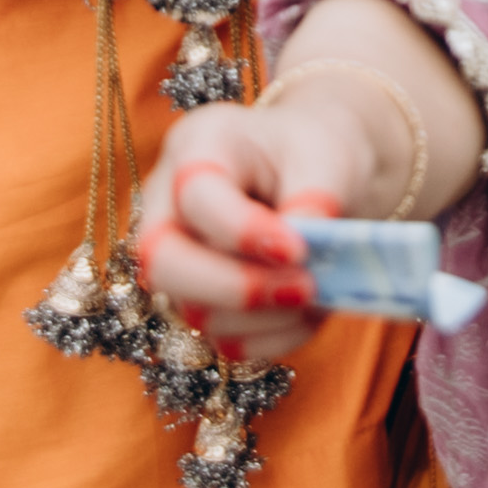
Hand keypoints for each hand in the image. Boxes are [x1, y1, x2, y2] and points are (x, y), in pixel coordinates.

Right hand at [135, 97, 357, 363]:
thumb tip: (300, 258)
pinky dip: (276, 336)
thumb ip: (314, 200)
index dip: (243, 232)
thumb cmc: (313, 152)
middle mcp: (168, 205)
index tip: (300, 249)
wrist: (315, 171)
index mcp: (198, 146)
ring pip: (195, 312)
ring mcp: (178, 260)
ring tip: (320, 288)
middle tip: (306, 287)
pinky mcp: (201, 302)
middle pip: (161, 262)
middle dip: (237, 288)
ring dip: (267, 316)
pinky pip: (227, 342)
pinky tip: (309, 309)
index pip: (196, 196)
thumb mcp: (326, 156)